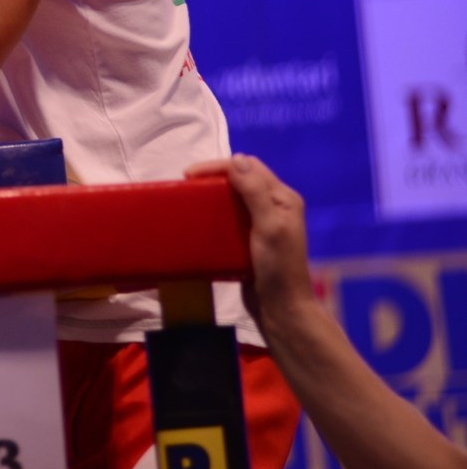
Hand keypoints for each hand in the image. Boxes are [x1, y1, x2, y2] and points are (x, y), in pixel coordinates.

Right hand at [185, 154, 314, 329]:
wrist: (280, 309)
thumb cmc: (277, 268)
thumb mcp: (268, 227)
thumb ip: (255, 193)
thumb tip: (236, 159)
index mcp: (283, 198)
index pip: (250, 167)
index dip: (220, 166)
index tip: (189, 175)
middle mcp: (275, 206)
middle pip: (242, 179)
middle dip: (214, 177)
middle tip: (186, 186)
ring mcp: (263, 222)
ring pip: (234, 197)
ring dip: (213, 195)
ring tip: (190, 201)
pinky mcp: (249, 238)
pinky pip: (230, 216)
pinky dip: (214, 213)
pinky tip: (201, 220)